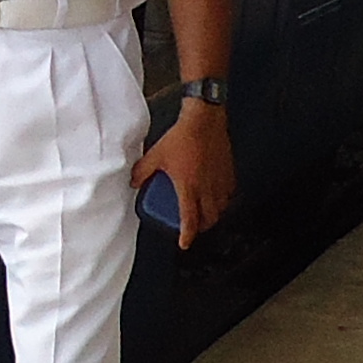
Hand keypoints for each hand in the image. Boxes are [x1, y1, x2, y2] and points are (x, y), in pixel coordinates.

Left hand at [133, 99, 237, 247]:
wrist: (204, 119)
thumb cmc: (182, 136)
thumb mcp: (156, 155)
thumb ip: (142, 171)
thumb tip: (134, 182)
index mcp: (189, 187)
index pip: (190, 220)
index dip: (187, 235)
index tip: (184, 244)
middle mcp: (207, 188)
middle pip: (209, 219)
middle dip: (201, 228)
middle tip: (193, 227)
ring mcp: (220, 180)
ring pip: (221, 208)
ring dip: (213, 215)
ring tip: (205, 214)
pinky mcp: (229, 171)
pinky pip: (229, 193)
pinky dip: (223, 200)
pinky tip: (217, 196)